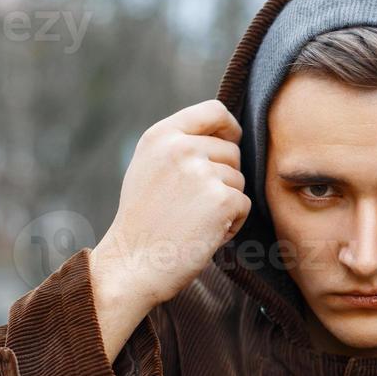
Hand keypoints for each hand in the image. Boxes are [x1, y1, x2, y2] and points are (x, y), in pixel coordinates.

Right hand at [89, 100, 249, 359]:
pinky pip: (244, 205)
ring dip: (226, 203)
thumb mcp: (148, 167)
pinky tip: (205, 234)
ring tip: (194, 221)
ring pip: (239, 180)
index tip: (230, 143)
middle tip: (193, 206)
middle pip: (232, 151)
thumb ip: (179, 145)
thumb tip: (225, 133)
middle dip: (222, 178)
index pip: (214, 110)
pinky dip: (232, 224)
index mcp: (161, 135)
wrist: (132, 265)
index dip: (229, 128)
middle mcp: (181, 148)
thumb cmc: (142, 222)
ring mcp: (202, 172)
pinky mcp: (221, 199)